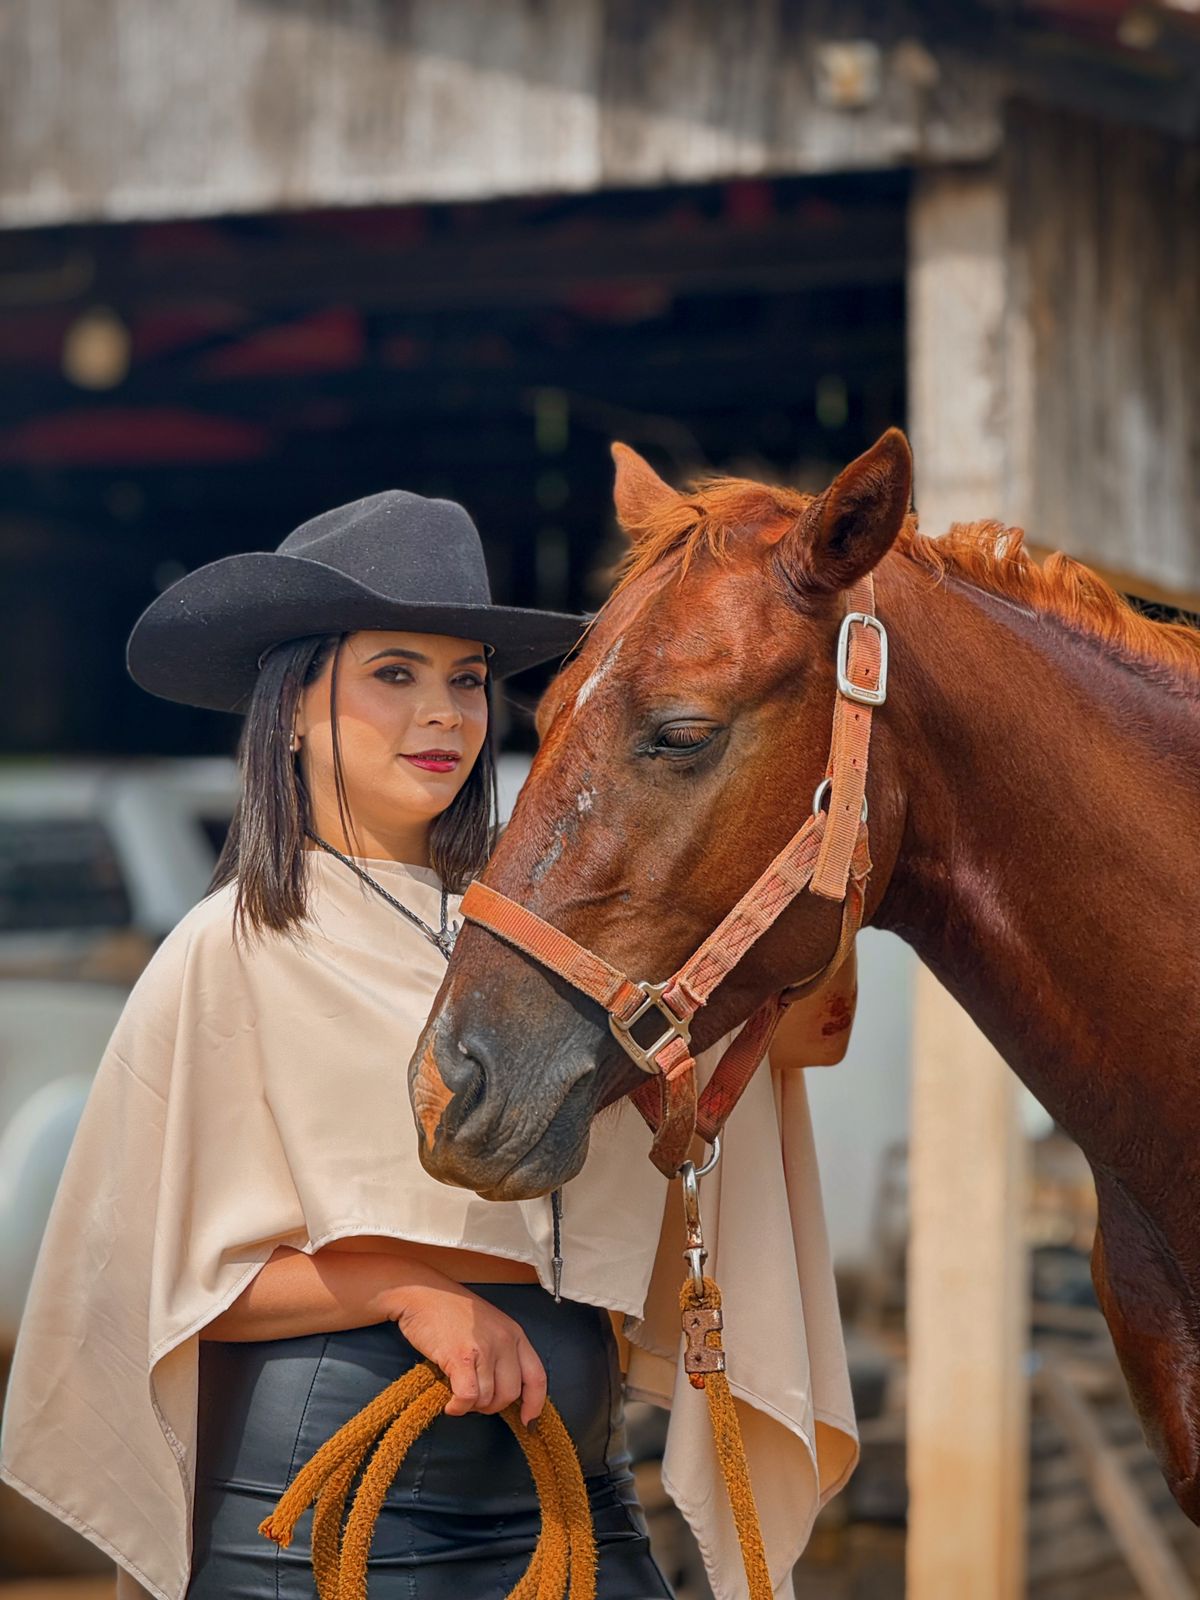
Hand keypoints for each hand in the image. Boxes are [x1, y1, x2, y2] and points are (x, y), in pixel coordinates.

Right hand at [388, 1280, 547, 1426]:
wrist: (422, 1292)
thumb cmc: (450, 1311)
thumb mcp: (488, 1327)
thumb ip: (501, 1353)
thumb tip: (502, 1393)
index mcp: (515, 1333)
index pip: (536, 1377)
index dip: (534, 1404)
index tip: (527, 1421)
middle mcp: (504, 1340)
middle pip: (510, 1394)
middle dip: (492, 1406)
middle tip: (474, 1400)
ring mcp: (484, 1348)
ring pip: (487, 1399)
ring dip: (472, 1406)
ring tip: (458, 1395)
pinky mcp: (461, 1356)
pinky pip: (468, 1396)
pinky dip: (458, 1407)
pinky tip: (450, 1404)